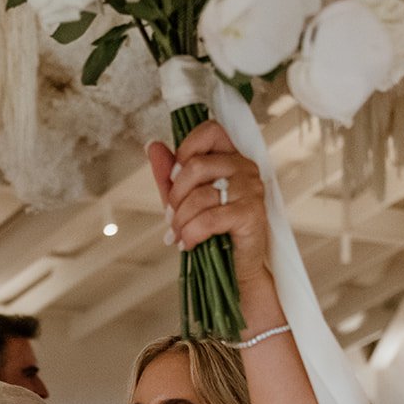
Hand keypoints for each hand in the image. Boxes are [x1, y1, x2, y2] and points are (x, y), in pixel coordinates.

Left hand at [149, 122, 267, 290]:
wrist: (236, 271)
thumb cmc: (213, 233)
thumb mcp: (185, 200)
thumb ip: (170, 174)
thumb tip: (152, 145)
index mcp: (232, 158)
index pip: (209, 131)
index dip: (185, 150)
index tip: (175, 178)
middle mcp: (245, 168)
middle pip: (196, 166)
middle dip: (175, 196)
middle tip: (172, 218)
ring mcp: (251, 189)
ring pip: (199, 195)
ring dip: (180, 220)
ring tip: (179, 235)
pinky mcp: (251, 214)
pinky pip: (208, 219)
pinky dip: (191, 234)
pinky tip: (188, 244)